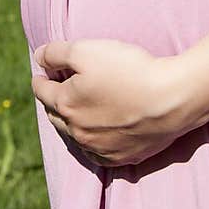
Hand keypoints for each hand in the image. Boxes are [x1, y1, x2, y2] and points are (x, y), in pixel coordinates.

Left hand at [31, 39, 194, 167]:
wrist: (170, 99)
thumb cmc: (128, 70)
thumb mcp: (87, 50)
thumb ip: (56, 52)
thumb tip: (38, 57)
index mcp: (65, 105)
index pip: (42, 91)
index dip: (41, 78)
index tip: (42, 73)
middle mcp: (77, 132)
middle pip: (55, 115)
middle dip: (53, 101)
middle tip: (58, 89)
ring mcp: (99, 148)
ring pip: (75, 136)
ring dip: (72, 122)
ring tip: (77, 109)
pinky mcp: (121, 158)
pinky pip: (98, 151)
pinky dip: (93, 140)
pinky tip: (99, 132)